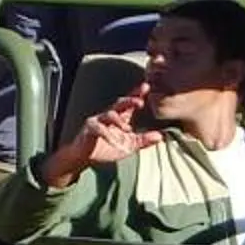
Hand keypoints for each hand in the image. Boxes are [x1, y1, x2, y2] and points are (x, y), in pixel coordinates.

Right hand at [43, 86, 160, 186]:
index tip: (146, 87)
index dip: (137, 94)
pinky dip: (109, 137)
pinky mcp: (89, 129)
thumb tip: (160, 136)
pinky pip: (100, 130)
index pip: (129, 103)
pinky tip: (116, 144)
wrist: (84, 158)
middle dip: (130, 100)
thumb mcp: (129, 146)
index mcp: (119, 117)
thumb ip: (143, 141)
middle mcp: (108, 115)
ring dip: (119, 121)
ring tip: (128, 130)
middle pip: (120, 103)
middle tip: (140, 101)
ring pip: (109, 115)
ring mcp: (98, 120)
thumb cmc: (105, 148)